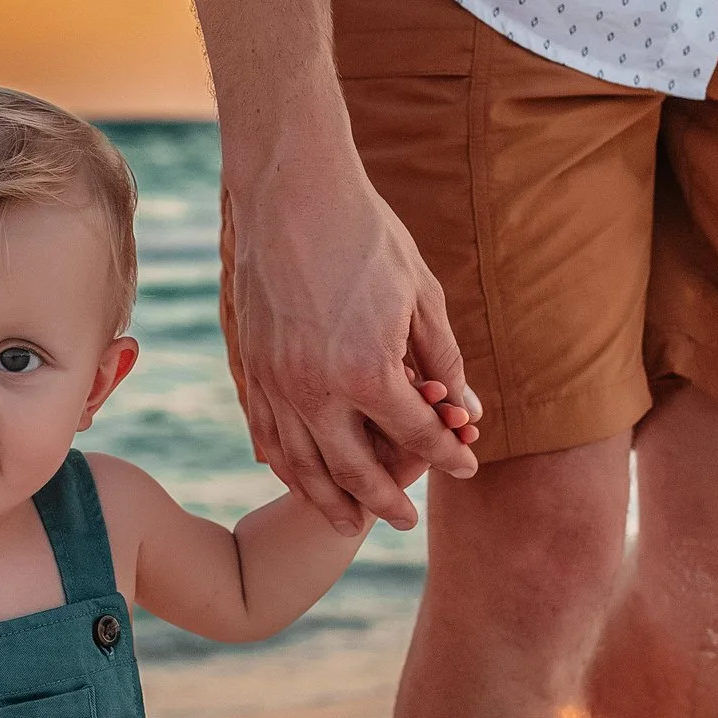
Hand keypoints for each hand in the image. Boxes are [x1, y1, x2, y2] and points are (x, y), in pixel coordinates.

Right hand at [229, 126, 481, 534]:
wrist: (293, 193)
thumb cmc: (367, 236)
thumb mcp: (422, 296)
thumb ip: (444, 360)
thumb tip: (466, 411)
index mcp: (367, 371)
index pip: (417, 436)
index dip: (448, 454)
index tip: (467, 464)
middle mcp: (316, 389)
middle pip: (356, 469)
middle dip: (386, 502)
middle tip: (406, 523)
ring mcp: (276, 383)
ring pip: (303, 466)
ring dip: (331, 501)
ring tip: (351, 524)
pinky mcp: (251, 368)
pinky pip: (268, 436)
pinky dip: (287, 468)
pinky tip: (302, 481)